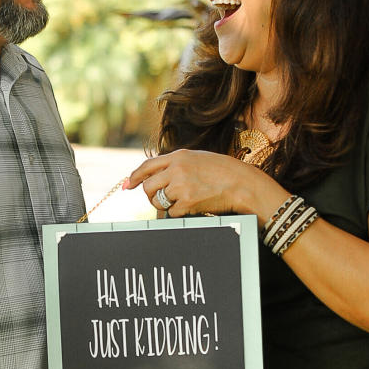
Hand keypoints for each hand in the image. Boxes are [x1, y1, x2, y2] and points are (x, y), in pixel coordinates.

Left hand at [127, 150, 254, 217]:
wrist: (241, 183)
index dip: (134, 177)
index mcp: (178, 156)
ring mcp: (181, 186)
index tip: (128, 185)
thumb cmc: (222, 172)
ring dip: (166, 205)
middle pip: (148, 186)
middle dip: (150, 196)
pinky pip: (172, 212)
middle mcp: (176, 169)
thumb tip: (154, 178)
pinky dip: (180, 212)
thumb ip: (175, 165)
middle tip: (160, 199)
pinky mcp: (188, 202)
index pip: (147, 166)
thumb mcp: (196, 159)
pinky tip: (194, 205)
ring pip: (158, 201)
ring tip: (184, 200)